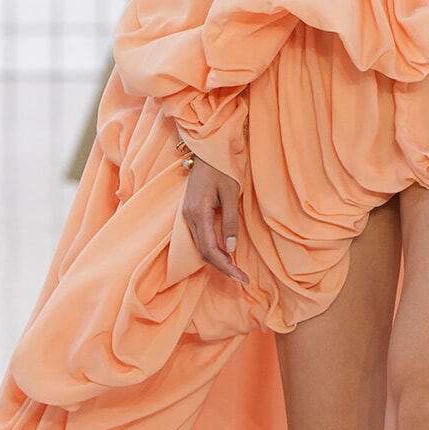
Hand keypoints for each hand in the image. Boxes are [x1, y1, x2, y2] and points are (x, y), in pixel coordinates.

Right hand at [181, 157, 248, 284]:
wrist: (206, 151)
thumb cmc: (221, 168)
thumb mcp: (231, 193)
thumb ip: (230, 221)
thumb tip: (231, 248)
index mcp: (198, 212)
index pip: (210, 250)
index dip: (225, 266)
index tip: (241, 277)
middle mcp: (188, 217)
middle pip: (203, 252)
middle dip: (222, 268)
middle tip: (241, 278)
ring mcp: (186, 215)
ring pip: (200, 247)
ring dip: (216, 260)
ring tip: (235, 269)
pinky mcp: (189, 212)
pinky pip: (199, 238)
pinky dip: (211, 249)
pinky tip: (224, 253)